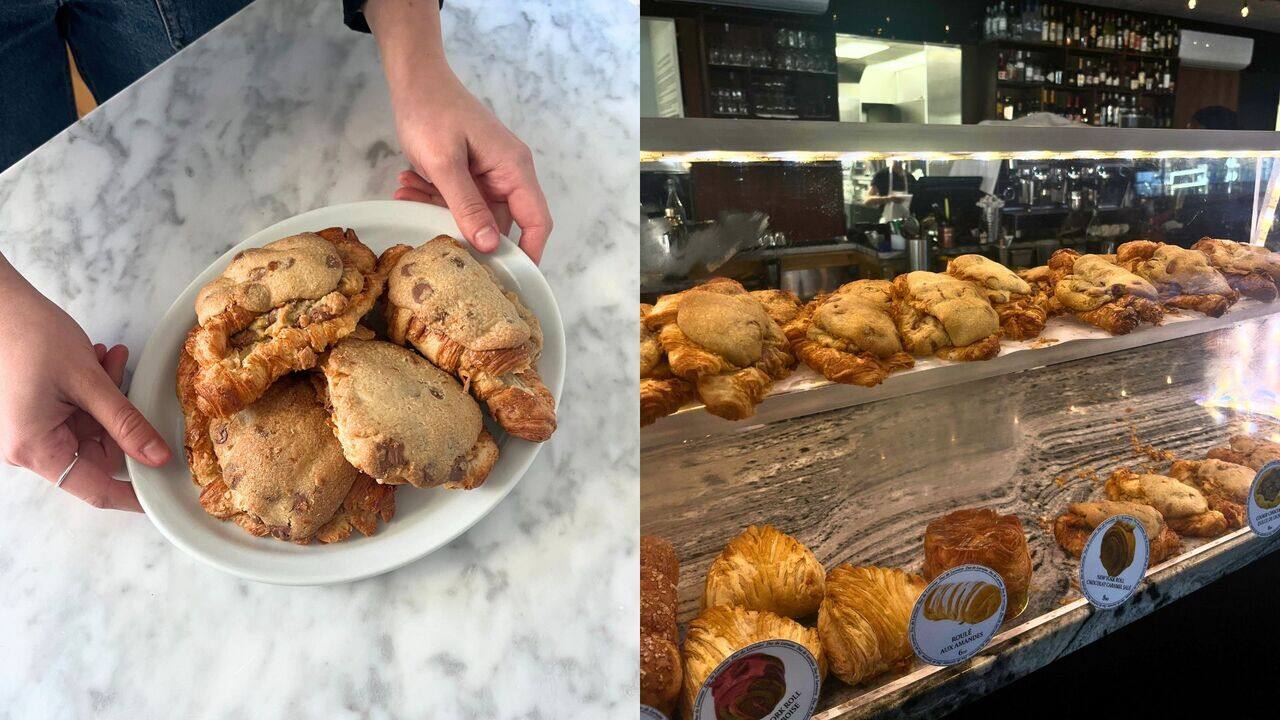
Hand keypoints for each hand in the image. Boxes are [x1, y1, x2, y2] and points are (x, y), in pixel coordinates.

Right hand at [0, 279, 170, 510]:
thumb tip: (157, 458)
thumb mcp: (88, 382)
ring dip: (108, 397)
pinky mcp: (34, 413)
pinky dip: (93, 391)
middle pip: (96, 454)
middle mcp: (29, 448)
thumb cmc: (30, 337)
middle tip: (128, 383)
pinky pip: (76, 413)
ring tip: (109, 360)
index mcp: (35, 450)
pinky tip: (98, 360)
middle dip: (121, 420)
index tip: (165, 495)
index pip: (95, 489)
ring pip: (90, 428)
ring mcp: (31, 430)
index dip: (133, 495)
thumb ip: (126, 423)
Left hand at [390, 68, 552, 263]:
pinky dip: (433, 197)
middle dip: (466, 231)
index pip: (537, 220)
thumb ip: (467, 206)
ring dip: (439, 210)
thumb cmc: (431, 111)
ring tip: (408, 193)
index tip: (512, 281)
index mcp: (514, 169)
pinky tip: (407, 185)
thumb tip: (490, 246)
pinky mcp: (470, 172)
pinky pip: (458, 198)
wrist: (414, 77)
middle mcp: (508, 173)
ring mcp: (489, 173)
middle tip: (433, 236)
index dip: (529, 253)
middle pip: (500, 222)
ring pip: (473, 212)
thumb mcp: (444, 163)